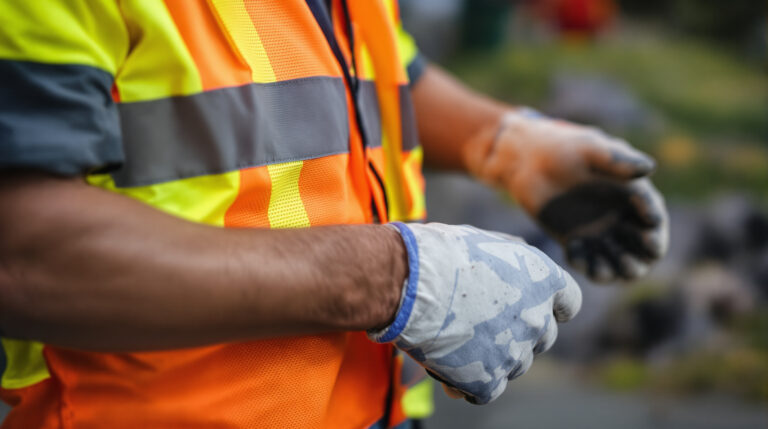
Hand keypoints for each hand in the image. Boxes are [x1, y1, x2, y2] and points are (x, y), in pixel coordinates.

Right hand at [369, 223, 581, 403]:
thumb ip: (512, 254)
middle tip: (480, 323)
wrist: (409, 284)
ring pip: (514, 366)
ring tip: (455, 342)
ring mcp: (514, 353)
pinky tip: (447, 369)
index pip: (568, 304)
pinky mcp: (487, 381)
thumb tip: (521, 253)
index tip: (527, 306)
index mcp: (543, 280)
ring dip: (491, 358)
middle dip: (516, 333)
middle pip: (542, 338)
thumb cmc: (439, 255)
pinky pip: (486, 391)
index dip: (549, 307)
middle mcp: (537, 318)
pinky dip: (468, 384)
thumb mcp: (486, 241)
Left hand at [465, 110, 668, 281]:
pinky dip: (583, 264)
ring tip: (602, 273)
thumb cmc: (564, 147)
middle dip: (640, 259)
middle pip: (641, 247)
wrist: (528, 160)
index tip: (650, 240)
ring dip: (614, 270)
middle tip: (629, 265)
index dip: (655, 232)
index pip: (652, 217)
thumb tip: (649, 168)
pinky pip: (586, 260)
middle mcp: (621, 217)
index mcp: (633, 194)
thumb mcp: (591, 149)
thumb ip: (617, 160)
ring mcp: (599, 232)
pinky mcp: (576, 241)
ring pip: (616, 260)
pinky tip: (572, 253)